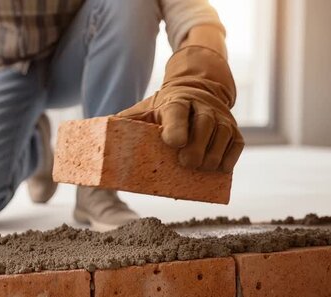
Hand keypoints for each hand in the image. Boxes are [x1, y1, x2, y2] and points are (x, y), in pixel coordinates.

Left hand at [115, 46, 243, 172]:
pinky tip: (217, 169)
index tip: (173, 143)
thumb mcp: (144, 110)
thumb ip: (125, 121)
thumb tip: (98, 133)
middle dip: (196, 146)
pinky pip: (236, 145)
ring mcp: (221, 118)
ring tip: (200, 168)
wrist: (197, 90)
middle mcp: (202, 107)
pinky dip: (229, 158)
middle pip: (204, 124)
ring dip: (212, 155)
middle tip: (185, 162)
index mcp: (176, 101)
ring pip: (223, 135)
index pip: (177, 111)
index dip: (176, 127)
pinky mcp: (235, 130)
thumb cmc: (163, 108)